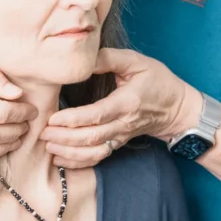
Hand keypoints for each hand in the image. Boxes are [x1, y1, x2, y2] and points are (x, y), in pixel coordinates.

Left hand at [40, 48, 200, 168]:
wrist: (178, 108)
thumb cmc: (158, 81)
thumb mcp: (137, 62)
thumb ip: (109, 58)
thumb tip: (84, 59)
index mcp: (127, 102)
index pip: (97, 115)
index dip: (73, 119)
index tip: (54, 118)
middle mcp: (124, 123)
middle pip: (91, 137)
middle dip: (64, 138)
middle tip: (42, 132)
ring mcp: (122, 136)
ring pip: (93, 151)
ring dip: (69, 152)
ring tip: (48, 146)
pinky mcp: (120, 143)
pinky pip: (98, 157)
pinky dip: (79, 161)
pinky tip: (62, 158)